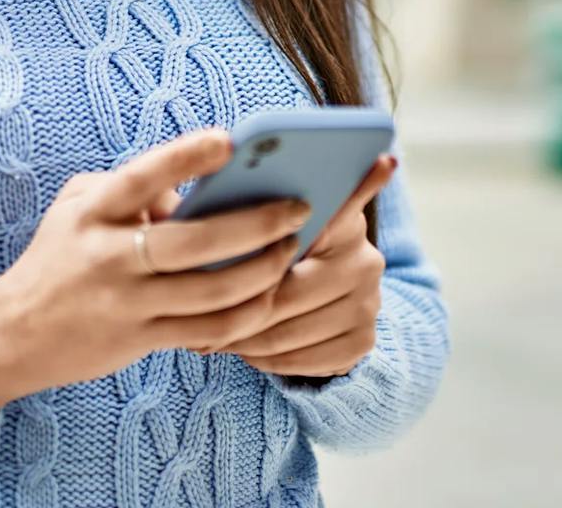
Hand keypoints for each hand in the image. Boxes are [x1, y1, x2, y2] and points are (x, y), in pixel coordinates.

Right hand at [0, 128, 311, 417]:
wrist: (10, 334)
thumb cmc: (58, 257)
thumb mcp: (78, 206)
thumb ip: (131, 187)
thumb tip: (198, 186)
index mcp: (93, 211)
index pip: (141, 177)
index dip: (185, 158)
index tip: (229, 140)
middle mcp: (110, 256)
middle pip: (196, 241)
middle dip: (257, 224)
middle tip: (298, 208)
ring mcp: (127, 302)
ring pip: (213, 290)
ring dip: (263, 269)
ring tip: (291, 249)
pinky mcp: (141, 339)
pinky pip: (209, 330)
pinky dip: (248, 313)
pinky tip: (270, 295)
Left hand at [205, 153, 398, 378]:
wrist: (333, 279)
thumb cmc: (284, 240)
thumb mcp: (274, 215)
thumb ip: (250, 207)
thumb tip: (193, 199)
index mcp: (342, 219)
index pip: (294, 239)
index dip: (248, 260)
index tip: (204, 272)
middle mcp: (365, 260)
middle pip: (285, 296)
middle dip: (236, 310)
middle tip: (194, 317)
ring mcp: (369, 304)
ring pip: (288, 335)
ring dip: (246, 341)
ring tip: (211, 335)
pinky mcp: (363, 341)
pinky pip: (305, 362)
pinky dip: (270, 362)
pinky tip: (248, 351)